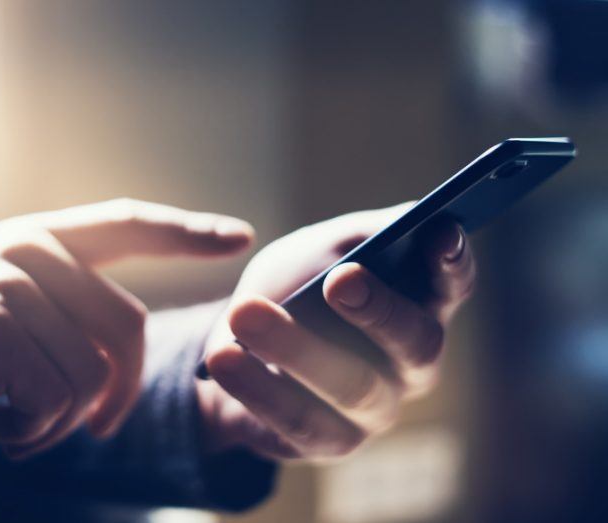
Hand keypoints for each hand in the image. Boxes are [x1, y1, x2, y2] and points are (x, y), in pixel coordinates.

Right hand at [0, 199, 251, 457]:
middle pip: (129, 330)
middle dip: (116, 395)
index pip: (127, 223)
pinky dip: (30, 433)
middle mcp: (30, 248)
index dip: (188, 231)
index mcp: (37, 240)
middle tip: (76, 428)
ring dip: (58, 423)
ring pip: (94, 376)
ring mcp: (11, 281)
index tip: (241, 236)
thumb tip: (123, 352)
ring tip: (9, 424)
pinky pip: (57, 399)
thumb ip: (62, 314)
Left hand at [198, 204, 475, 459]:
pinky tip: (223, 357)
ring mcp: (375, 410)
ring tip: (246, 312)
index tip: (440, 229)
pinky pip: (298, 419)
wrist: (245, 345)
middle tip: (340, 280)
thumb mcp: (320, 249)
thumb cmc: (296, 287)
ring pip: (351, 385)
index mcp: (418, 307)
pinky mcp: (329, 441)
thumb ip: (356, 238)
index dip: (452, 261)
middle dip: (379, 310)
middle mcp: (410, 364)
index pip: (452, 285)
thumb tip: (399, 223)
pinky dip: (257, 386)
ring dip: (297, 347)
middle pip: (416, 342)